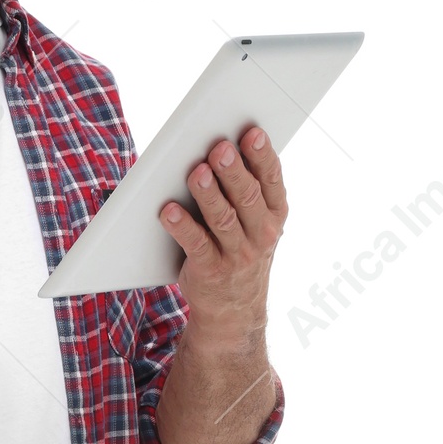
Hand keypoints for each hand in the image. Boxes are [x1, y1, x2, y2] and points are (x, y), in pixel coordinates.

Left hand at [160, 126, 287, 346]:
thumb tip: (226, 147)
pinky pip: (195, 245)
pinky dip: (181, 226)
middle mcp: (261, 235)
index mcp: (274, 215)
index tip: (252, 132)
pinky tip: (168, 210)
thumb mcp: (257, 223)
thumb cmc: (240, 252)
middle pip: (246, 197)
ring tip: (197, 172)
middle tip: (220, 147)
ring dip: (209, 194)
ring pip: (222, 219)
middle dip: (233, 170)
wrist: (234, 311)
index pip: (271, 180)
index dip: (262, 156)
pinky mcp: (210, 271)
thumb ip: (248, 190)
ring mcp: (237, 255)